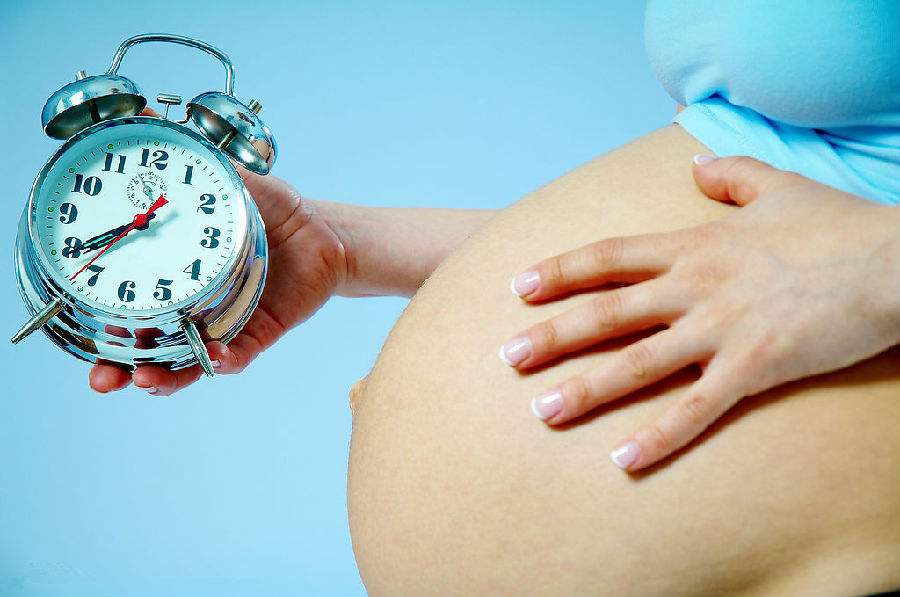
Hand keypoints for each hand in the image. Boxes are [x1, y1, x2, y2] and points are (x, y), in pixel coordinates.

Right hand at [90, 170, 349, 394]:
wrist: (323, 231)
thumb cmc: (274, 210)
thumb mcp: (230, 181)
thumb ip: (191, 160)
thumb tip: (144, 114)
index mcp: (176, 278)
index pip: (130, 308)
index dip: (103, 325)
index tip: (79, 330)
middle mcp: (195, 308)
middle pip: (149, 349)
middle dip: (121, 368)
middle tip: (101, 377)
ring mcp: (226, 325)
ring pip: (186, 364)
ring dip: (163, 377)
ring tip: (143, 381)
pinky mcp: (259, 333)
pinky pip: (237, 356)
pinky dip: (222, 360)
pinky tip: (211, 357)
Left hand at [500, 155, 899, 470]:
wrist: (897, 260)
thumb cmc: (838, 225)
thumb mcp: (778, 185)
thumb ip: (730, 173)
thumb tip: (695, 163)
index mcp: (694, 243)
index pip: (609, 256)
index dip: (559, 271)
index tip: (517, 286)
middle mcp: (695, 285)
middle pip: (606, 312)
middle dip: (550, 335)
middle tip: (505, 359)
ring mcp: (721, 328)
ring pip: (637, 362)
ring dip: (585, 389)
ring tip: (542, 413)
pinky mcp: (755, 367)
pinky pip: (696, 409)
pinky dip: (658, 437)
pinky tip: (623, 462)